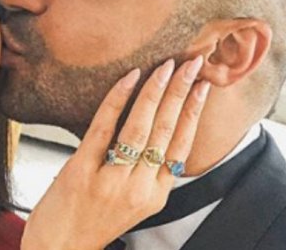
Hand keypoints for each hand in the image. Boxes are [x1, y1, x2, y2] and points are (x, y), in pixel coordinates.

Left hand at [21, 56, 209, 249]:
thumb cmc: (93, 221)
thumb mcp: (132, 202)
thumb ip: (147, 172)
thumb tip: (157, 127)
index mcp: (156, 194)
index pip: (183, 144)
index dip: (194, 111)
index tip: (204, 85)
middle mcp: (139, 188)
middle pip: (166, 130)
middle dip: (181, 91)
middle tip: (191, 62)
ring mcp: (111, 180)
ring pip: (140, 127)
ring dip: (156, 91)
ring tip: (166, 66)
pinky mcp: (82, 171)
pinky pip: (104, 127)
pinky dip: (118, 99)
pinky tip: (130, 78)